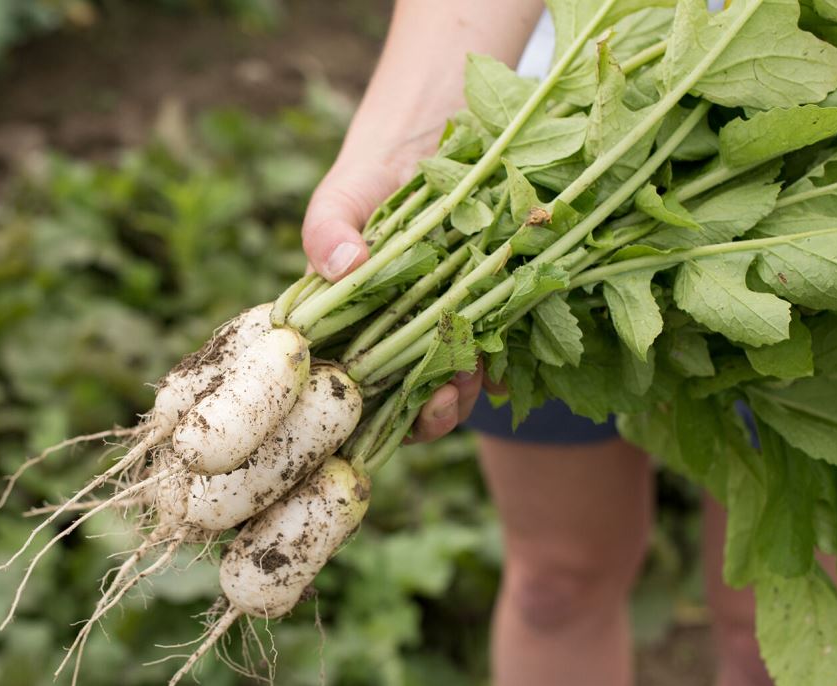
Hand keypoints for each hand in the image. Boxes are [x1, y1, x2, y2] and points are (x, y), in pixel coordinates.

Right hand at [303, 133, 485, 441]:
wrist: (440, 121)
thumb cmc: (378, 163)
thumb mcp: (344, 192)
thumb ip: (327, 227)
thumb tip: (341, 266)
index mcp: (356, 319)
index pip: (358, 383)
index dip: (374, 411)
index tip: (392, 412)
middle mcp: (402, 327)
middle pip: (410, 394)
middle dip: (430, 412)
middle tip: (445, 400)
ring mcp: (451, 315)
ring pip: (457, 375)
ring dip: (466, 388)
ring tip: (475, 377)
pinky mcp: (497, 298)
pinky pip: (504, 341)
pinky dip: (507, 356)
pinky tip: (509, 358)